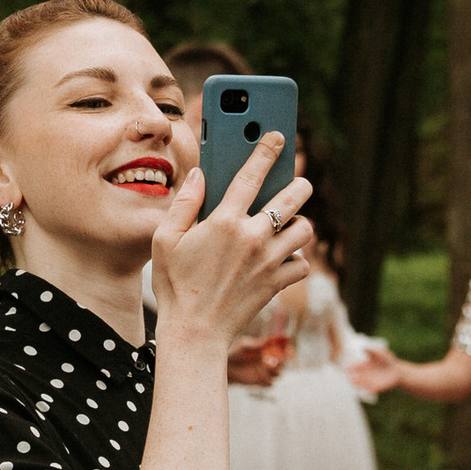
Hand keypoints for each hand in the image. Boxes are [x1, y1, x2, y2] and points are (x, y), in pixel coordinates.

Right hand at [149, 134, 312, 348]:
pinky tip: (284, 258)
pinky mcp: (277, 284)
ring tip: (287, 224)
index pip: (251, 175)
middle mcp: (252, 238)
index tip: (279, 136)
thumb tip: (199, 175)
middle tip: (295, 183)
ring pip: (306, 229)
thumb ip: (183, 204)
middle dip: (298, 184)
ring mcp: (269, 261)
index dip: (266, 150)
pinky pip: (303, 263)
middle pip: (294, 197)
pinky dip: (298, 259)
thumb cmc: (174, 285)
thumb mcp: (165, 241)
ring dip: (300, 223)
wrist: (195, 333)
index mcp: (223, 222)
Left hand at [226, 340, 283, 387]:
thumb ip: (255, 344)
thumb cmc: (234, 353)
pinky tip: (262, 376)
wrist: (226, 367)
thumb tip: (267, 340)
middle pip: (283, 363)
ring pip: (278, 373)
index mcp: (267, 350)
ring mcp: (265, 372)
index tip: (289, 347)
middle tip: (279, 359)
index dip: (287, 348)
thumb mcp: (244, 346)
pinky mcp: (260, 381)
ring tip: (267, 365)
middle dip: (283, 361)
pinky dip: (269, 381)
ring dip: (276, 370)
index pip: (281, 349)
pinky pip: (270, 383)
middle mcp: (268, 361)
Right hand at [347, 348, 402, 394]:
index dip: (350, 367)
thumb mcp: (380, 352)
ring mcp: (370, 381)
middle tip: (349, 377)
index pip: (354, 367)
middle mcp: (365, 374)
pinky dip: (368, 390)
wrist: (397, 370)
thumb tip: (364, 347)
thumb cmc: (387, 360)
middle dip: (352, 377)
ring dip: (358, 384)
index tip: (346, 368)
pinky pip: (370, 390)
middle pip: (356, 377)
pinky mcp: (376, 387)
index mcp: (364, 365)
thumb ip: (372, 350)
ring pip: (361, 384)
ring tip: (355, 383)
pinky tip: (366, 389)